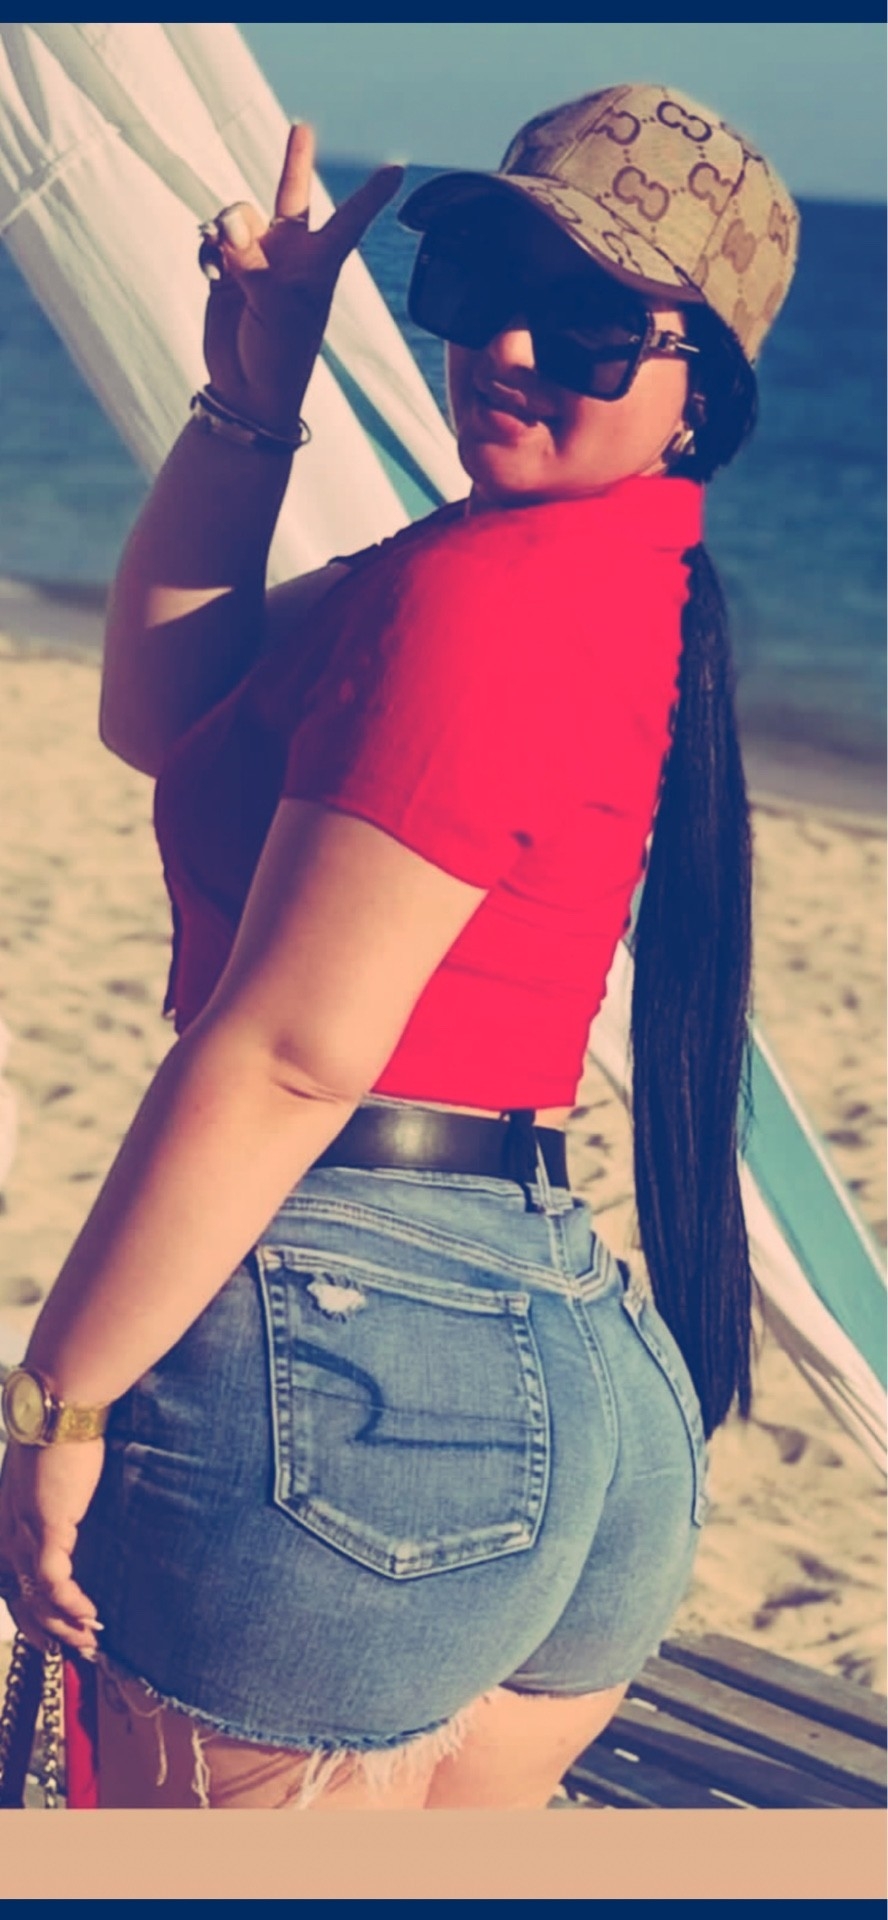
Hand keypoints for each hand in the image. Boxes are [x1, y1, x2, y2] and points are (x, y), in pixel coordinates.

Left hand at [0, 1438, 104, 1655]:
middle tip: (78, 1649)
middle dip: (49, 1633)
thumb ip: (53, 1508)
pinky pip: (54, 1583)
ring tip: (90, 1638)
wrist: (59, 1413)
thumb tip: (71, 1521)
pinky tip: (90, 1614)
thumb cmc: (59, 1440)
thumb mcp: (48, 1482)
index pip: (10, 1586)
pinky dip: (71, 1604)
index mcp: (6, 1527)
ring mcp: (24, 1537)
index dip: (32, 1618)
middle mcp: (8, 1537)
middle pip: (20, 1602)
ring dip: (65, 1625)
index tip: (56, 1636)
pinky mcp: (46, 1531)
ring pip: (37, 1599)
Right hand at [201, 123, 402, 437]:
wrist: (247, 389)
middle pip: (291, 193)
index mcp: (319, 263)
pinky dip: (208, 250)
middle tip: (302, 126)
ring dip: (227, 229)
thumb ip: (251, 258)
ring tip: (226, 259)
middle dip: (294, 161)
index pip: (349, 220)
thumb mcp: (276, 306)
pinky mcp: (224, 269)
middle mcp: (289, 253)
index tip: (396, 171)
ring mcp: (255, 258)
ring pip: (237, 214)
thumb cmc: (279, 355)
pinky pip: (211, 239)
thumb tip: (223, 221)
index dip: (370, 195)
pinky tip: (212, 273)